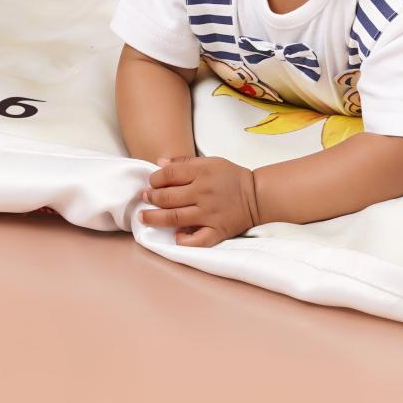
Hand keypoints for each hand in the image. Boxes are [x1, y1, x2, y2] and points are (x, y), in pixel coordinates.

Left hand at [140, 155, 259, 247]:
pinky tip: (175, 237)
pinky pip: (197, 240)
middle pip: (167, 197)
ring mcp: (209, 214)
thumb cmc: (231, 177)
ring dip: (155, 218)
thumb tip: (159, 163)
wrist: (258, 195)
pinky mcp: (217, 231)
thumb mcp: (210, 162)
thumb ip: (184, 162)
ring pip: (174, 218)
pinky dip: (184, 240)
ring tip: (144, 217)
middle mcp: (204, 193)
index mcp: (202, 173)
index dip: (155, 178)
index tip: (152, 182)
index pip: (169, 175)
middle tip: (145, 198)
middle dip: (151, 197)